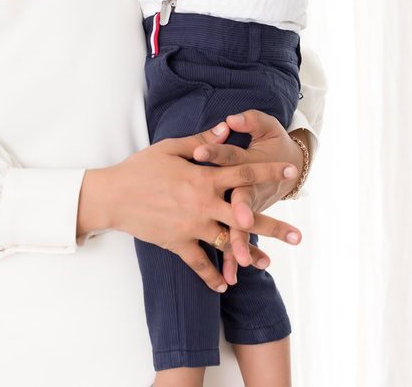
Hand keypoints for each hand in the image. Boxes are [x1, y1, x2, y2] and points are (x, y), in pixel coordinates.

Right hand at [102, 121, 301, 292]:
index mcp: (203, 177)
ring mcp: (191, 227)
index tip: (292, 172)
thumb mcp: (170, 148)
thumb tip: (227, 127)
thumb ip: (202, 141)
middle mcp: (202, 204)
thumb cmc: (140, 168)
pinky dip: (211, 275)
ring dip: (249, 254)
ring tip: (269, 264)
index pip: (244, 173)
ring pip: (227, 243)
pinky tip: (225, 284)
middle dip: (274, 226)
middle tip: (298, 235)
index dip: (270, 171)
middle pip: (245, 216)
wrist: (112, 196)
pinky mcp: (177, 243)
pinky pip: (199, 263)